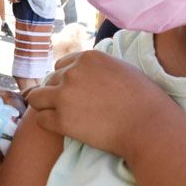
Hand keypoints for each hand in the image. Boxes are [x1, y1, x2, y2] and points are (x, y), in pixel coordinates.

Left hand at [26, 50, 173, 159]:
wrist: (149, 126)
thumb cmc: (144, 99)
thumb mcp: (120, 68)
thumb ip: (98, 68)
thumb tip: (85, 71)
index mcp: (87, 58)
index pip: (61, 66)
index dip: (67, 80)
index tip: (75, 92)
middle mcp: (72, 73)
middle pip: (50, 81)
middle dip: (57, 92)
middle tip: (71, 108)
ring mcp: (64, 96)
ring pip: (37, 98)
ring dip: (46, 106)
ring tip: (60, 116)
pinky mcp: (62, 120)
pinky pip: (41, 119)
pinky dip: (48, 123)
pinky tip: (62, 128)